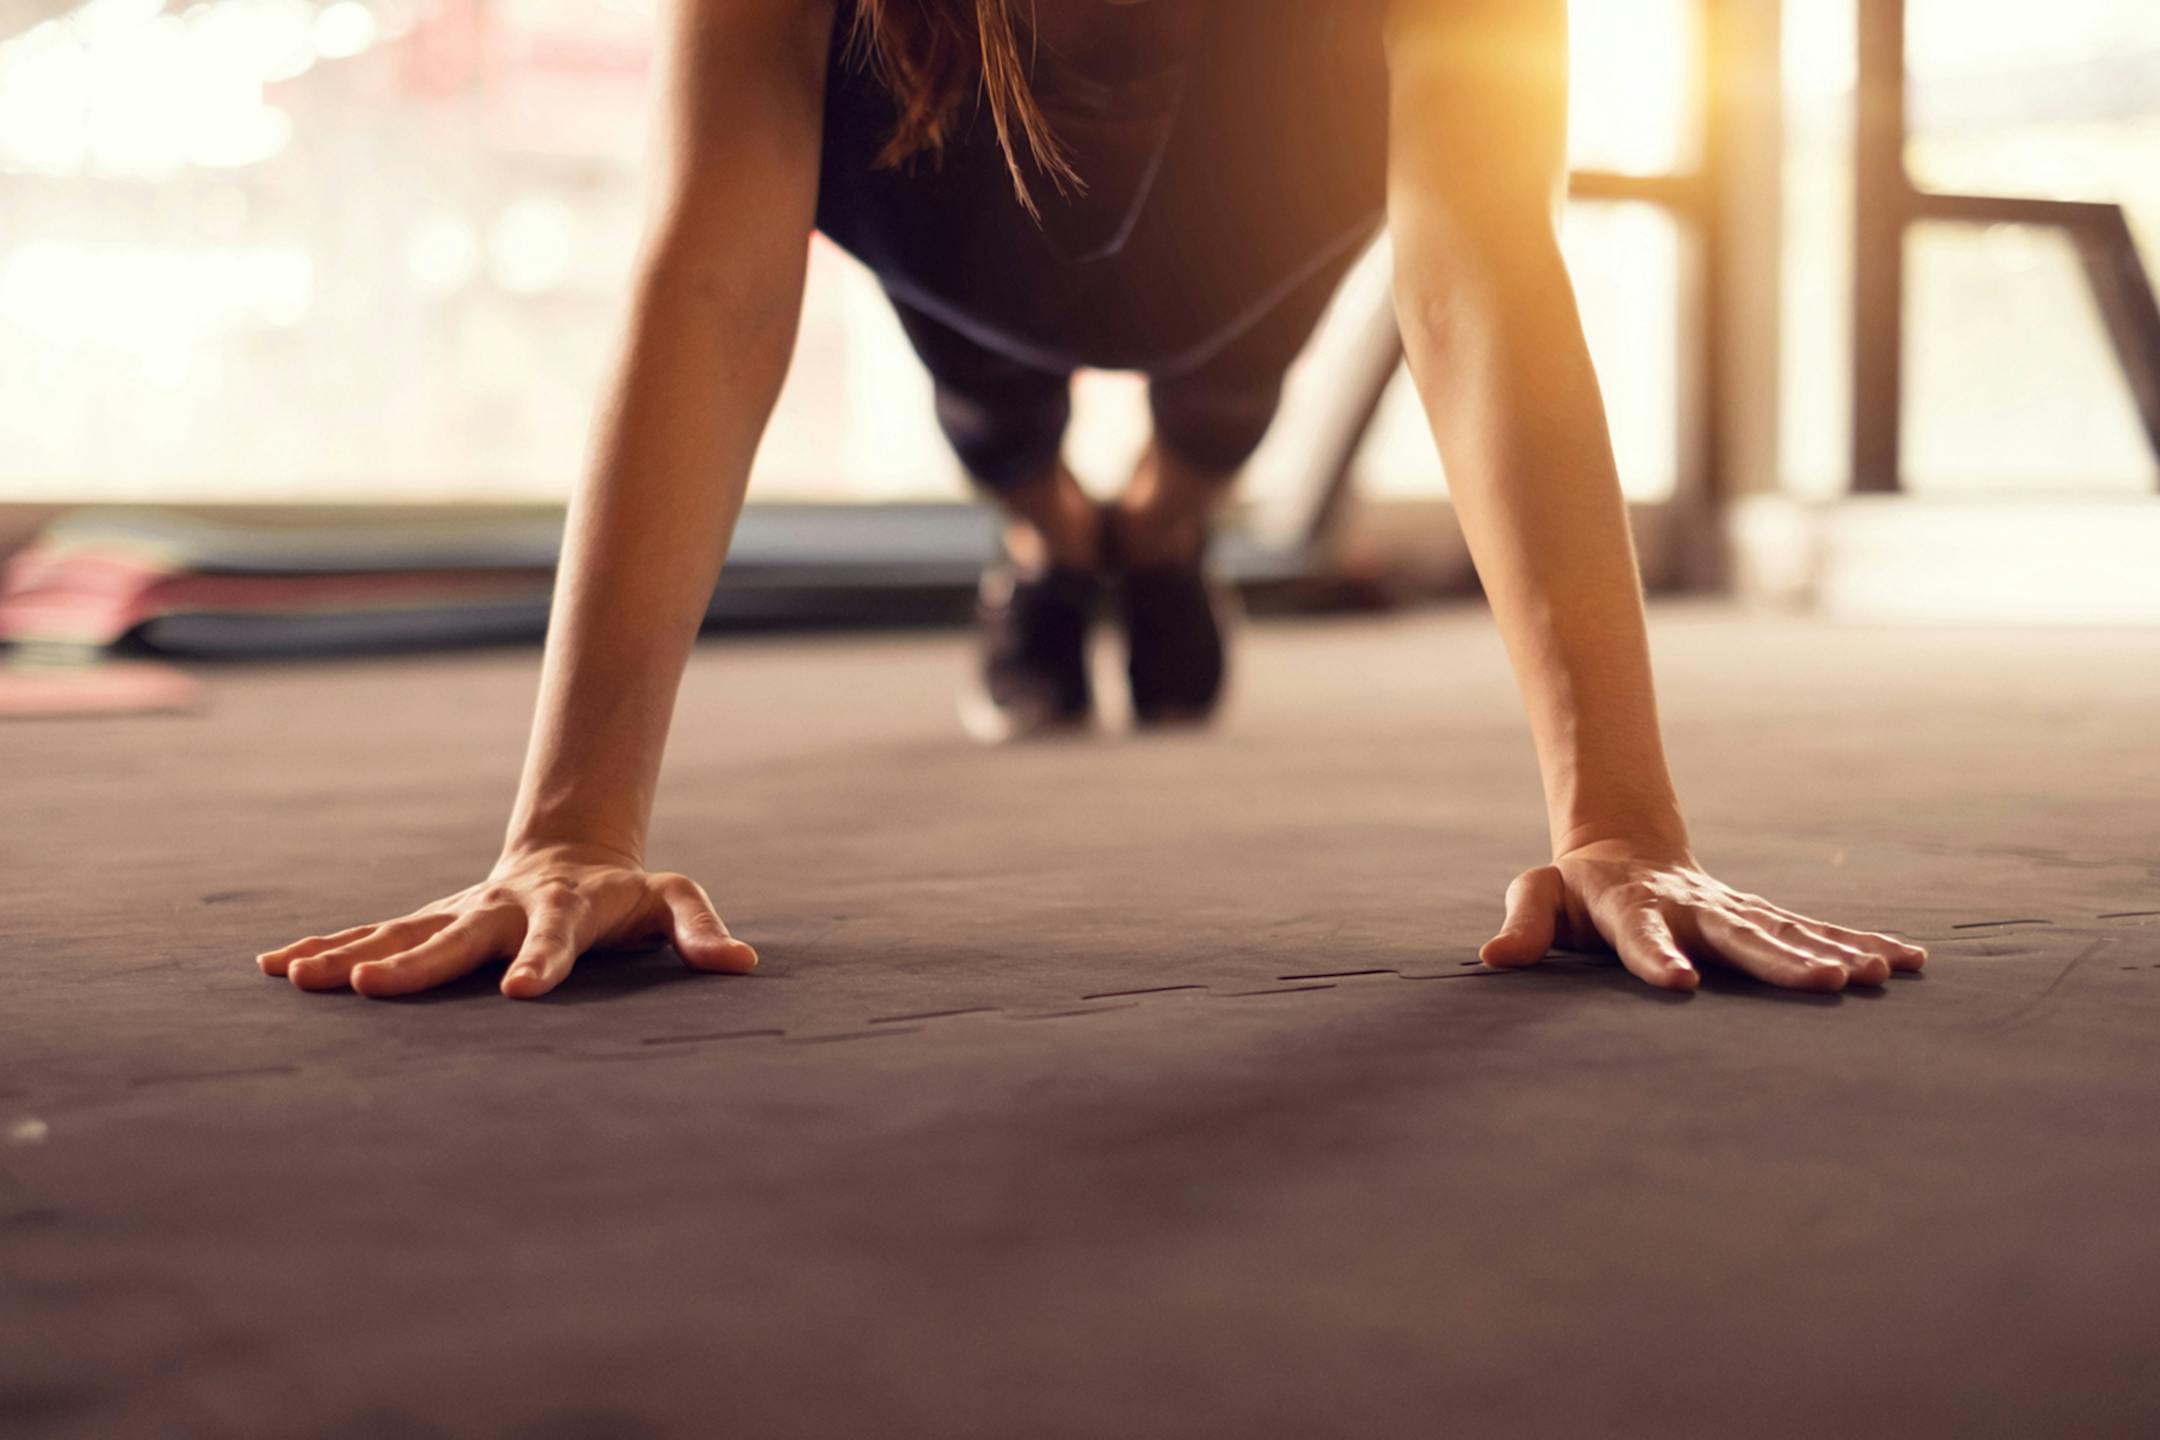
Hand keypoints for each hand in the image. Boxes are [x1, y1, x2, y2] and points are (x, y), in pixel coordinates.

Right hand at [256, 843, 757, 999]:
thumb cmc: (628, 891)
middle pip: (457, 934)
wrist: (574, 852)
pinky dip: (328, 945)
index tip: (520, 994)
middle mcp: (503, 907)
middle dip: (413, 961)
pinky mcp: (434, 919)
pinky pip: (375, 931)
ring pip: (402, 930)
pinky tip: (278, 966)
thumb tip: (741, 963)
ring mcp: (462, 911)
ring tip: (299, 977)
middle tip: (366, 985)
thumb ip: (701, 930)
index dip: (543, 962)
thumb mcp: (675, 900)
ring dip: (350, 951)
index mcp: (566, 907)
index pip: (557, 937)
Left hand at [1480, 840, 1926, 992]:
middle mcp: (1693, 906)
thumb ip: (1522, 924)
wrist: (1626, 848)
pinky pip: (1816, 929)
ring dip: (1836, 952)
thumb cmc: (1574, 889)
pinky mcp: (1762, 916)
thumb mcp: (1539, 897)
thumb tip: (1492, 957)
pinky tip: (1910, 962)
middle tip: (1827, 983)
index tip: (1677, 984)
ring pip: (1788, 931)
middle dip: (1781, 960)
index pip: (1642, 934)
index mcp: (1632, 906)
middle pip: (1738, 935)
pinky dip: (1862, 943)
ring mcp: (1734, 910)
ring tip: (1880, 975)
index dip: (1657, 957)